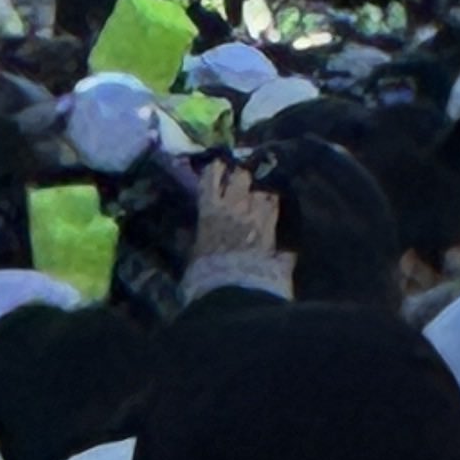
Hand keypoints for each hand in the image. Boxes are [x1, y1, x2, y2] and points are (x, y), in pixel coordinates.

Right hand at [190, 160, 290, 285]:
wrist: (234, 293)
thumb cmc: (205, 276)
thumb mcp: (192, 256)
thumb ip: (188, 240)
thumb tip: (182, 232)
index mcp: (210, 210)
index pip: (211, 177)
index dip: (216, 168)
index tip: (218, 165)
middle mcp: (235, 207)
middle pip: (242, 176)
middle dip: (242, 176)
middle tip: (242, 179)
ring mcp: (257, 217)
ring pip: (263, 191)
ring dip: (262, 193)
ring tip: (261, 197)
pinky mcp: (273, 232)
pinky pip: (277, 211)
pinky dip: (275, 211)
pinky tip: (275, 213)